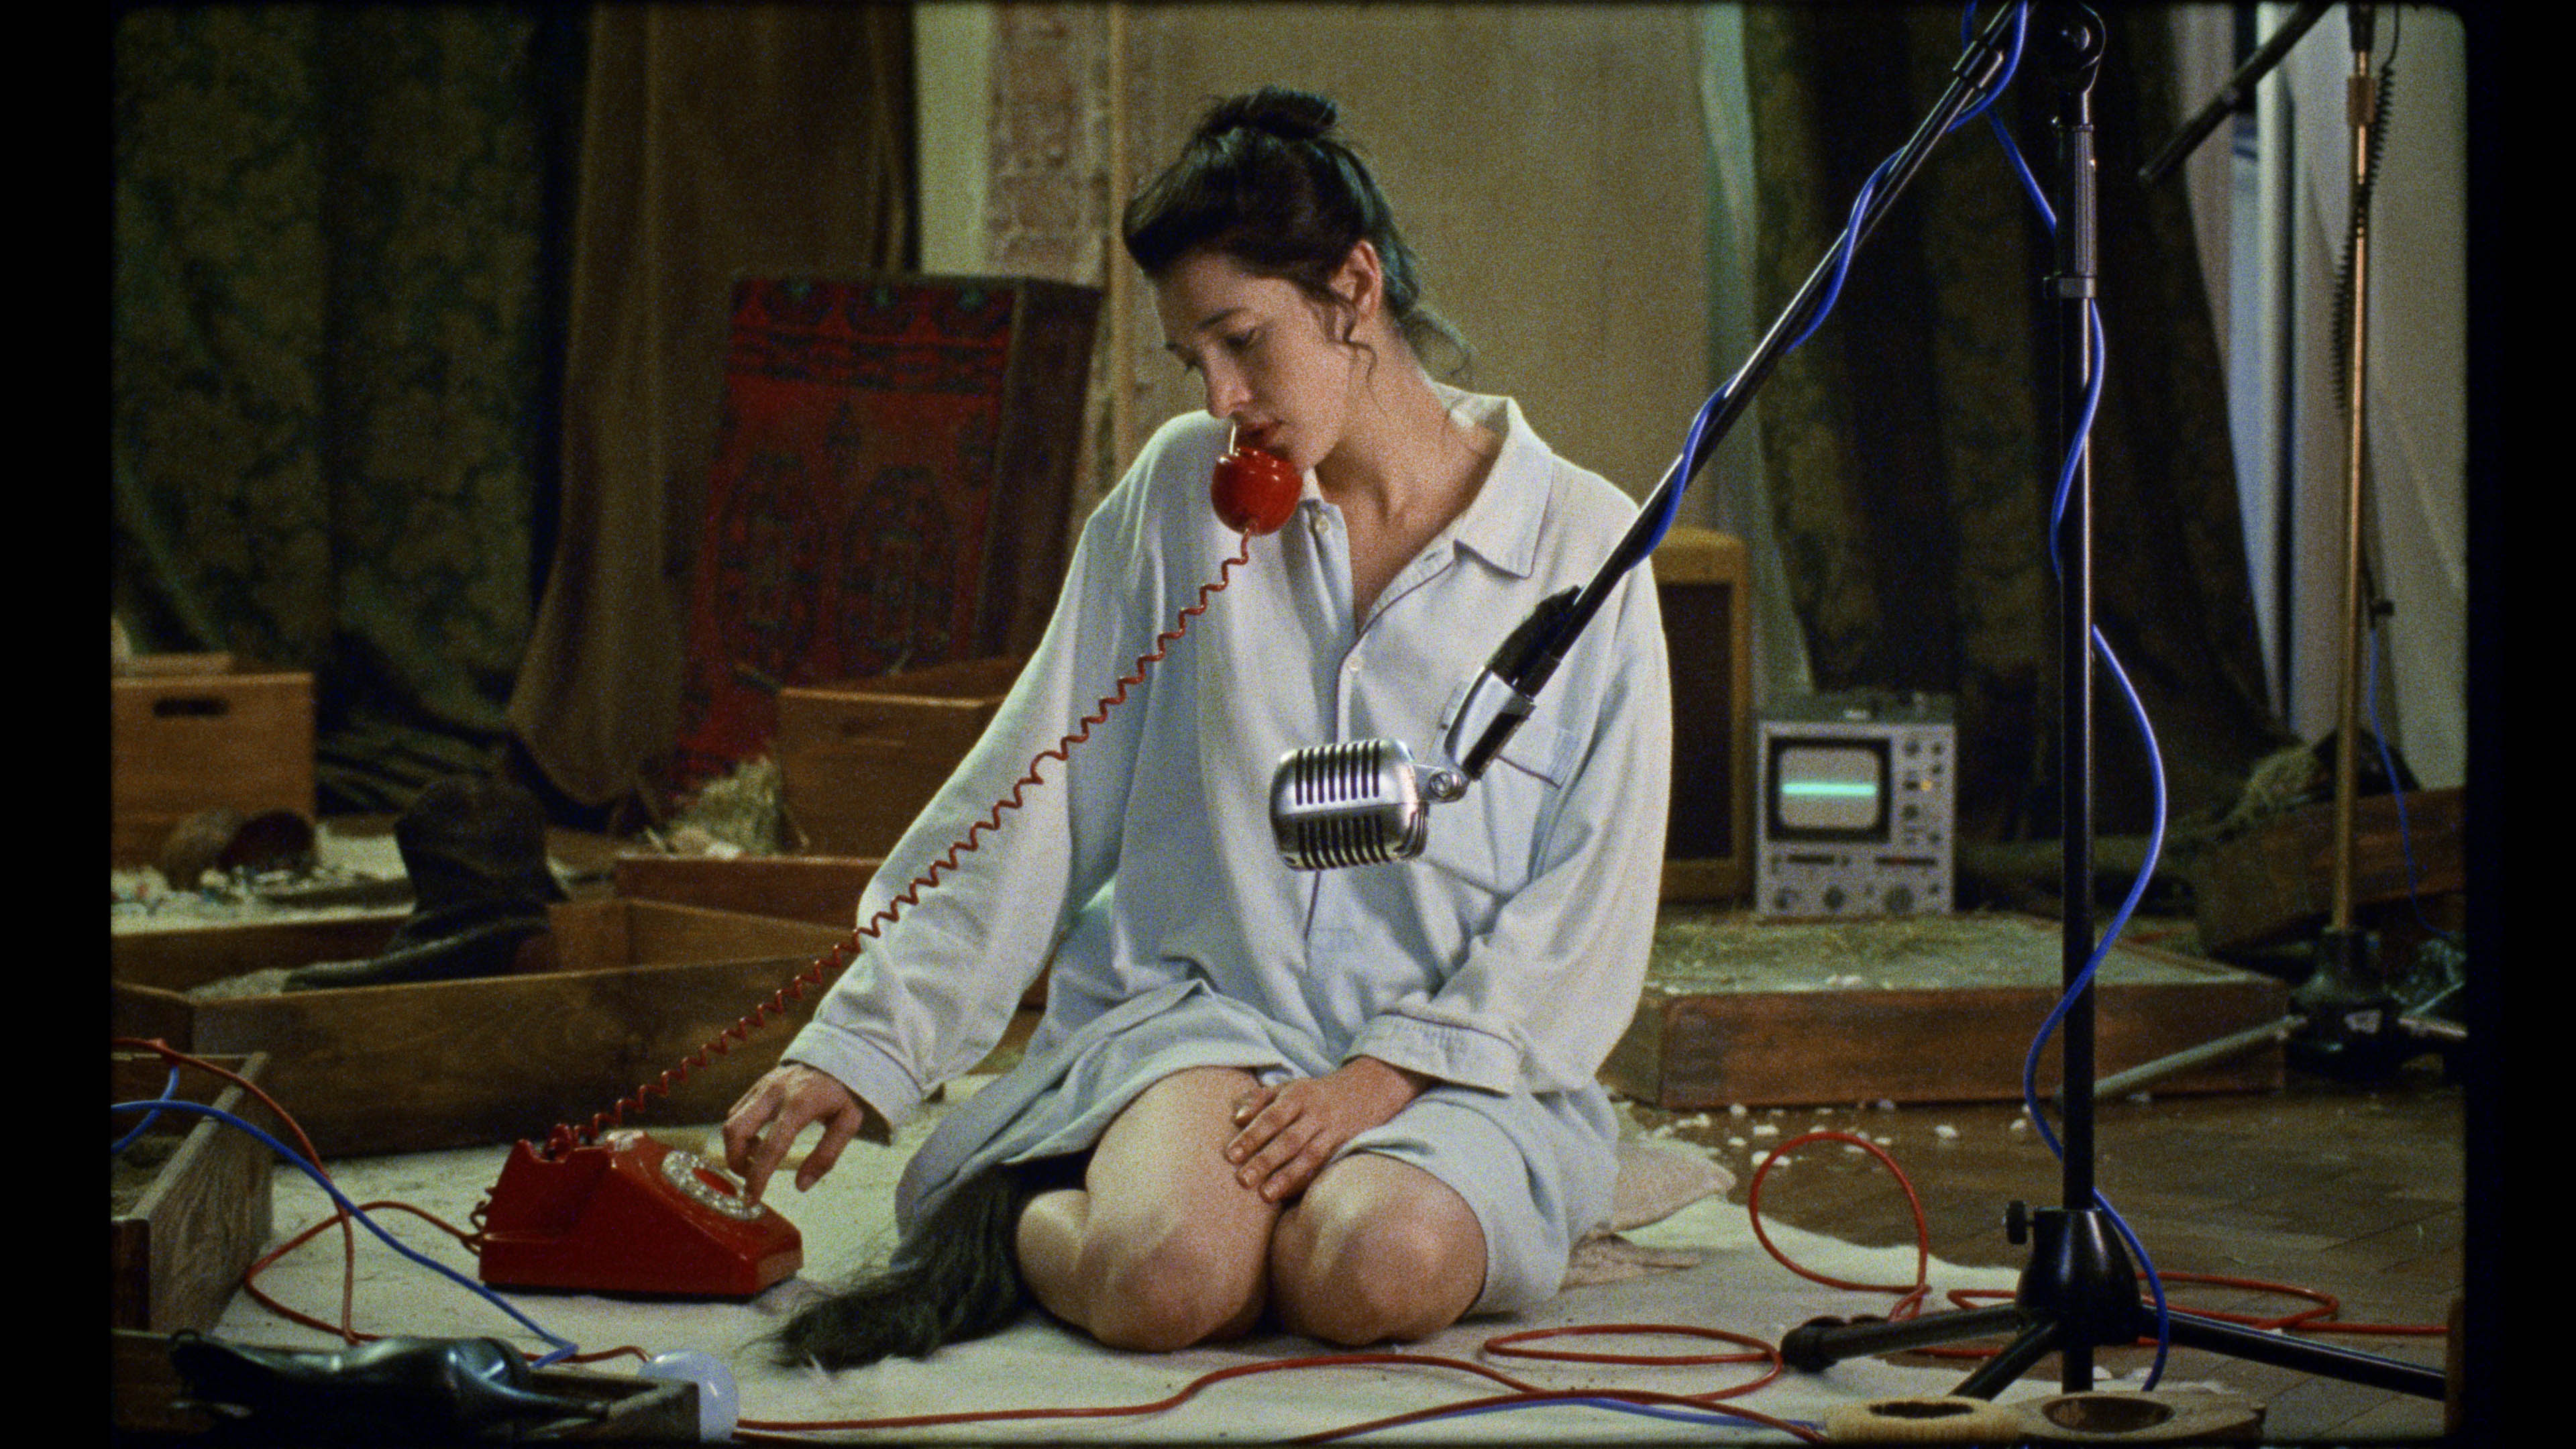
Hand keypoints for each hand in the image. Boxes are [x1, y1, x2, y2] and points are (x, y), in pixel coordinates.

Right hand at [721, 1062, 886, 1199]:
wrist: (838, 1054)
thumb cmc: (844, 1093)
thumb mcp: (848, 1123)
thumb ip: (826, 1155)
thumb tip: (801, 1185)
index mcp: (800, 1105)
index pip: (772, 1147)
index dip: (758, 1177)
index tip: (751, 1199)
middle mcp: (775, 1094)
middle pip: (736, 1131)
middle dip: (736, 1161)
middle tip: (750, 1177)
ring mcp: (763, 1086)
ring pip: (731, 1121)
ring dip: (737, 1147)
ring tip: (760, 1156)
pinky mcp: (757, 1084)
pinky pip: (737, 1111)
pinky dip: (740, 1131)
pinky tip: (759, 1139)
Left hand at [1224, 1057, 1431, 1203]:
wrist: (1367, 1090)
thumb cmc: (1315, 1093)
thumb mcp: (1289, 1087)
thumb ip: (1260, 1100)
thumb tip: (1237, 1117)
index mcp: (1298, 1096)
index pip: (1272, 1117)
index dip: (1252, 1136)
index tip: (1231, 1155)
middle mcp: (1316, 1114)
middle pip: (1288, 1139)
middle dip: (1265, 1160)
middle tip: (1242, 1180)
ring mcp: (1332, 1132)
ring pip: (1308, 1156)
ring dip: (1286, 1176)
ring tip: (1265, 1195)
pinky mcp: (1343, 1147)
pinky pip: (1323, 1166)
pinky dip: (1306, 1180)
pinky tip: (1288, 1194)